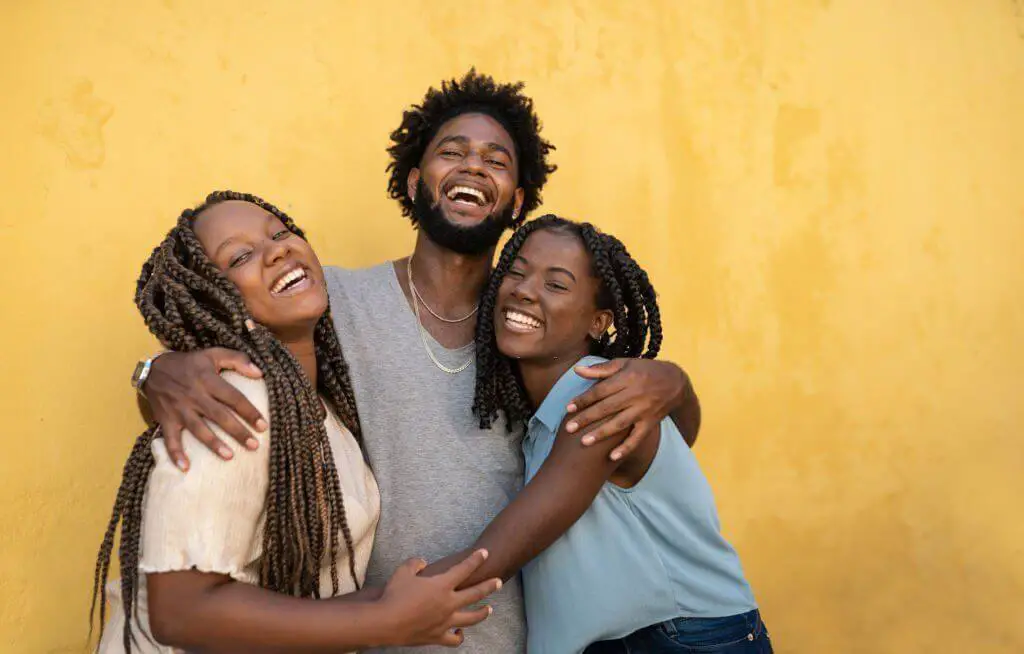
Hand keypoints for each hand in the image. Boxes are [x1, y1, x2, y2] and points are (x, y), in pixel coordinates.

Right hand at [145, 349, 265, 470]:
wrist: (153, 368)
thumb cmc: (189, 363)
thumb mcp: (213, 353)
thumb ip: (238, 359)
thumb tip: (260, 373)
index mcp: (208, 380)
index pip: (233, 397)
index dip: (249, 411)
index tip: (263, 425)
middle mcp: (194, 396)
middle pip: (219, 416)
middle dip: (237, 431)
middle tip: (254, 445)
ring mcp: (179, 409)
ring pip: (198, 429)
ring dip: (213, 443)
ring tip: (229, 456)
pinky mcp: (166, 419)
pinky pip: (170, 439)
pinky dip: (176, 454)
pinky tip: (185, 467)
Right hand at [379, 550, 500, 647]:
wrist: (385, 623)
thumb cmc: (393, 595)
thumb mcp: (403, 571)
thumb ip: (415, 563)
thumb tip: (423, 563)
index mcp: (442, 585)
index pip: (465, 568)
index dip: (476, 559)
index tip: (485, 553)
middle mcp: (449, 603)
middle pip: (476, 593)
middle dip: (490, 585)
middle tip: (499, 581)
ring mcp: (445, 621)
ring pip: (472, 618)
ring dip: (483, 612)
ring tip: (489, 608)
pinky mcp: (438, 636)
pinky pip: (454, 639)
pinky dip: (459, 636)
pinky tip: (461, 632)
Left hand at [566, 358, 688, 460]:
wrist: (676, 381)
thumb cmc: (645, 370)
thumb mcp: (625, 364)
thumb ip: (601, 369)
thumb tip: (577, 370)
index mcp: (627, 378)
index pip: (600, 391)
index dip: (584, 399)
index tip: (568, 408)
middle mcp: (635, 395)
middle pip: (606, 408)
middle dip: (587, 418)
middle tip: (569, 428)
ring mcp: (643, 410)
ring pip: (619, 424)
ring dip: (601, 433)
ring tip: (584, 442)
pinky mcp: (650, 422)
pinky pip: (637, 438)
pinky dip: (625, 448)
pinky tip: (612, 457)